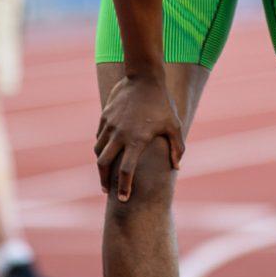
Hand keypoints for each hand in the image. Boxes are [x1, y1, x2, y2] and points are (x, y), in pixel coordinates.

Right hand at [94, 75, 184, 201]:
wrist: (144, 78)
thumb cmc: (162, 103)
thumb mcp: (174, 126)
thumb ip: (177, 148)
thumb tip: (177, 167)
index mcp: (137, 140)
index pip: (126, 171)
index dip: (123, 188)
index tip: (123, 199)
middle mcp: (120, 135)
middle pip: (104, 164)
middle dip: (104, 180)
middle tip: (107, 190)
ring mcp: (110, 125)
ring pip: (98, 150)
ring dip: (101, 163)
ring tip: (106, 171)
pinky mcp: (104, 117)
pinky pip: (99, 136)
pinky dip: (101, 146)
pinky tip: (107, 150)